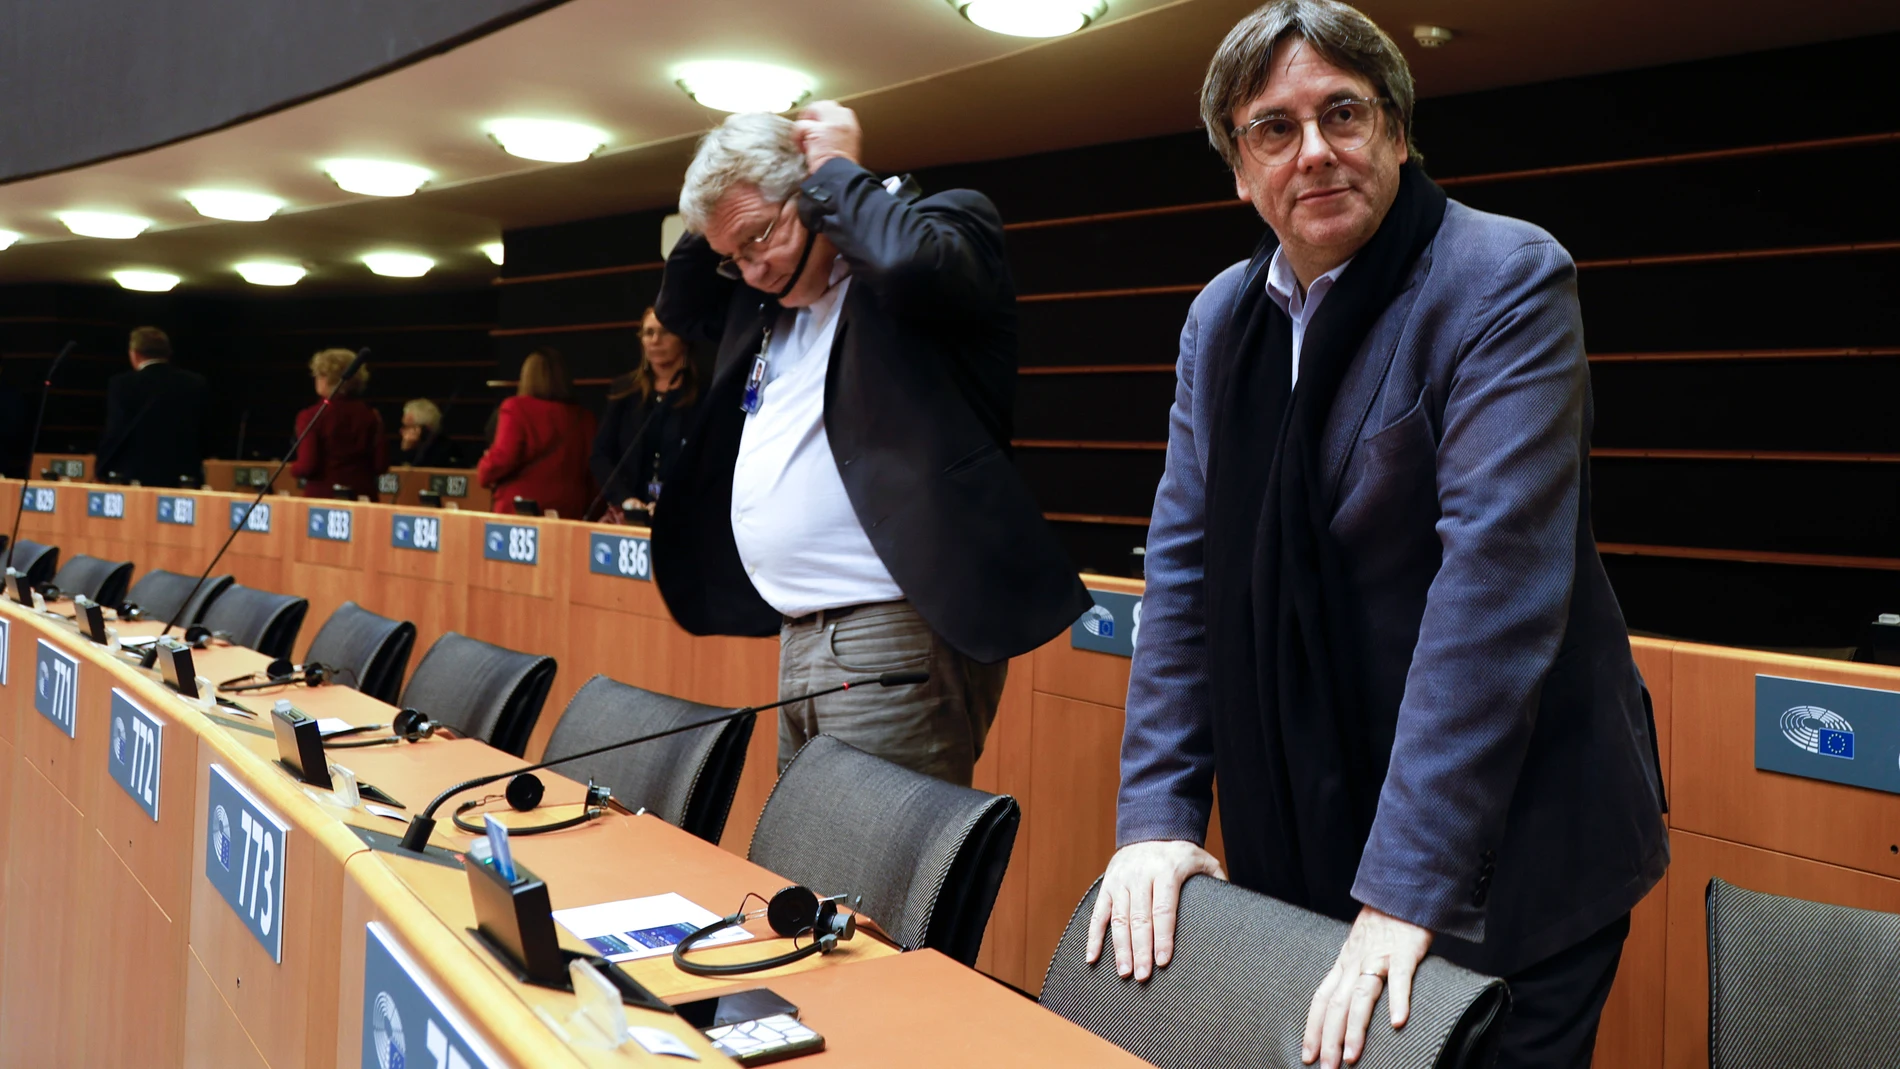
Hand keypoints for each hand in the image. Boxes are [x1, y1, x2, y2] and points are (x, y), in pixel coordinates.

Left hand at [792, 100, 860, 173]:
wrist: (840, 177)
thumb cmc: (843, 169)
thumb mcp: (848, 147)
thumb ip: (838, 136)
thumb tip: (825, 134)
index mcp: (851, 125)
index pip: (838, 110)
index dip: (826, 116)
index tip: (820, 124)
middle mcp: (842, 121)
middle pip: (826, 105)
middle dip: (814, 113)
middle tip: (808, 125)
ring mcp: (830, 124)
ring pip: (813, 109)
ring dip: (805, 122)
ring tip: (803, 135)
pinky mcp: (816, 131)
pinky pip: (801, 126)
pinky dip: (797, 136)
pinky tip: (800, 146)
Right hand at [1085, 840, 1225, 981]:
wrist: (1150, 829)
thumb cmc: (1182, 854)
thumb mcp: (1204, 861)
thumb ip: (1217, 884)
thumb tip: (1234, 910)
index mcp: (1166, 870)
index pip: (1164, 909)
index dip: (1163, 936)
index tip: (1162, 960)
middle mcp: (1140, 875)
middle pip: (1140, 918)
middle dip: (1141, 949)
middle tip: (1143, 976)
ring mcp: (1121, 880)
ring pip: (1118, 918)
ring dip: (1120, 948)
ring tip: (1124, 973)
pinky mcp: (1107, 885)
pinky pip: (1098, 913)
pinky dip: (1093, 937)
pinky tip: (1093, 958)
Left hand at [1303, 905, 1432, 1068]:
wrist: (1401, 891)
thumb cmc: (1383, 925)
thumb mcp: (1359, 949)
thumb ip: (1352, 975)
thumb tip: (1345, 1006)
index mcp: (1343, 965)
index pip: (1320, 1000)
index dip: (1312, 1029)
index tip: (1306, 1056)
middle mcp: (1354, 963)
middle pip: (1335, 1005)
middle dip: (1328, 1040)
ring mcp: (1378, 957)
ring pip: (1360, 996)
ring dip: (1354, 1029)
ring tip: (1351, 1057)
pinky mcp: (1403, 952)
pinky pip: (1399, 978)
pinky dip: (1398, 999)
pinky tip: (1398, 1022)